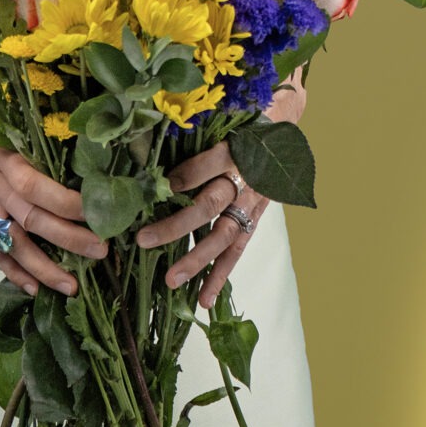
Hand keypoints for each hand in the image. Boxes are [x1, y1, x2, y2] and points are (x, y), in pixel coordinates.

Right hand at [0, 78, 105, 294]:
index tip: (99, 213)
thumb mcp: (15, 97)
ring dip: (40, 267)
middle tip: (100, 251)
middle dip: (65, 239)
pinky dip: (11, 268)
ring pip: (8, 240)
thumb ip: (46, 120)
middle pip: (27, 218)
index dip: (66, 204)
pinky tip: (33, 287)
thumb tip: (98, 138)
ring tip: (70, 287)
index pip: (34, 187)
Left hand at [133, 144, 266, 310]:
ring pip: (223, 235)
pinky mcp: (256, 220)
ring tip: (172, 281)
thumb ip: (190, 143)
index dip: (179, 179)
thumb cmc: (241, 128)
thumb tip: (152, 167)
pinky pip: (237, 250)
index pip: (203, 166)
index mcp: (234, 150)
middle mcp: (244, 180)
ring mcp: (251, 203)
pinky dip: (220, 276)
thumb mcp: (219, 126)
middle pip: (209, 205)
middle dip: (176, 226)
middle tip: (144, 240)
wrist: (281, 135)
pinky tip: (204, 300)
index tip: (155, 189)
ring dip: (197, 259)